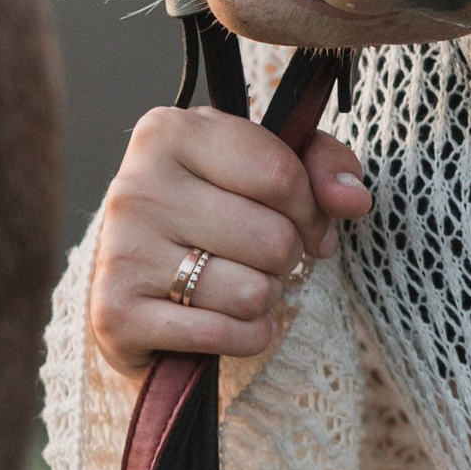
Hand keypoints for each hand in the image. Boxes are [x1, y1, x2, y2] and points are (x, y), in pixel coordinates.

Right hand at [88, 104, 369, 379]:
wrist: (139, 284)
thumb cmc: (215, 212)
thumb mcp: (267, 167)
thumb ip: (322, 165)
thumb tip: (354, 199)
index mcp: (168, 131)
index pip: (281, 174)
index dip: (312, 209)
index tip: (305, 222)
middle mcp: (136, 186)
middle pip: (273, 238)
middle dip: (284, 258)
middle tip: (259, 257)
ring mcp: (120, 251)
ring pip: (252, 292)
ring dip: (263, 299)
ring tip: (237, 285)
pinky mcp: (116, 314)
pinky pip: (225, 335)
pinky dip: (245, 337)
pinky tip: (225, 321)